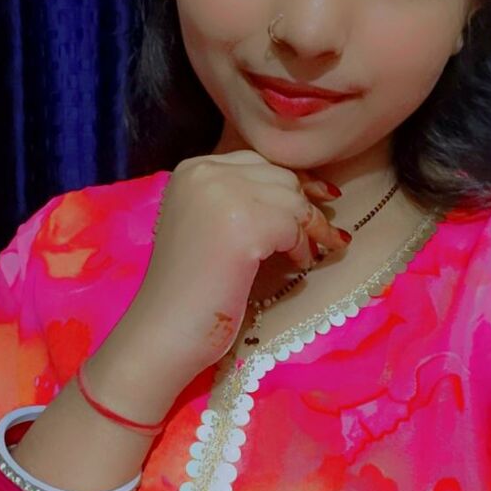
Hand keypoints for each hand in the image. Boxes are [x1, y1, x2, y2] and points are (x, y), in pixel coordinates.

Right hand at [117, 151, 348, 389]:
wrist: (164, 328)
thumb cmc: (187, 286)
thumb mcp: (205, 224)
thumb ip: (237, 199)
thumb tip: (302, 188)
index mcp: (192, 170)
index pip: (256, 162)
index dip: (290, 182)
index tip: (317, 197)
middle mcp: (206, 174)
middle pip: (279, 176)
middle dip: (305, 205)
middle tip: (326, 231)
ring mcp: (224, 196)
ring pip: (292, 200)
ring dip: (310, 228)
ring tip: (316, 250)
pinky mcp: (244, 226)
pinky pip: (294, 227)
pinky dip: (301, 247)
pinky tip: (298, 263)